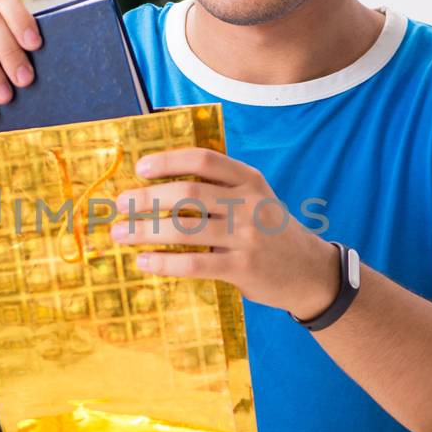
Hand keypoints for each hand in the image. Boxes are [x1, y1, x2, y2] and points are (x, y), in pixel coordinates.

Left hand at [110, 146, 341, 316]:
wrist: (311, 272)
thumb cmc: (271, 232)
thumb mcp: (256, 199)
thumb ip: (221, 189)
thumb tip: (160, 186)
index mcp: (249, 180)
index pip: (205, 159)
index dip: (169, 160)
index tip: (141, 168)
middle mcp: (249, 203)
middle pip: (188, 193)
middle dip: (147, 198)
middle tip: (120, 205)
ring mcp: (247, 236)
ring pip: (186, 228)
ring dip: (145, 230)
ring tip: (120, 234)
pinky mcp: (243, 268)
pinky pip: (195, 264)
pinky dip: (164, 262)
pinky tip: (144, 262)